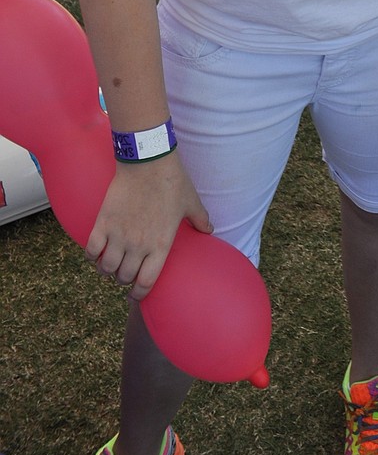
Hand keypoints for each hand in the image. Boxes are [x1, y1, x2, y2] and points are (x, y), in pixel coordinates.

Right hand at [85, 151, 212, 300]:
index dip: (139, 293)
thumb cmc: (172, 181)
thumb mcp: (191, 202)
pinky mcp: (103, 223)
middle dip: (124, 279)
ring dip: (108, 269)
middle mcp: (138, 246)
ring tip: (110, 263)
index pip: (147, 282)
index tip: (136, 294)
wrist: (148, 161)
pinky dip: (91, 256)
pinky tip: (96, 252)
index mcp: (161, 245)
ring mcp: (119, 235)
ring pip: (107, 268)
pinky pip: (91, 251)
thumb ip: (200, 219)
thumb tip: (209, 230)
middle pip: (124, 277)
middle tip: (125, 273)